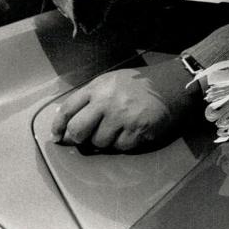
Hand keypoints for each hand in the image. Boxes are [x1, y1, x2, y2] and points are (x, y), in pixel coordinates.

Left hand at [49, 60, 201, 151]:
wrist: (171, 84)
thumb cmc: (139, 84)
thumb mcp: (111, 81)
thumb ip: (90, 97)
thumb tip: (65, 117)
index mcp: (98, 88)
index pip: (68, 109)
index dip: (58, 126)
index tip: (57, 136)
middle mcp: (107, 102)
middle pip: (78, 131)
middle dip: (78, 139)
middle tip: (84, 139)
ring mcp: (122, 117)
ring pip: (99, 142)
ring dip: (104, 141)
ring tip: (116, 129)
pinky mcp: (137, 130)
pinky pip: (120, 147)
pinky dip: (123, 143)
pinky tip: (131, 131)